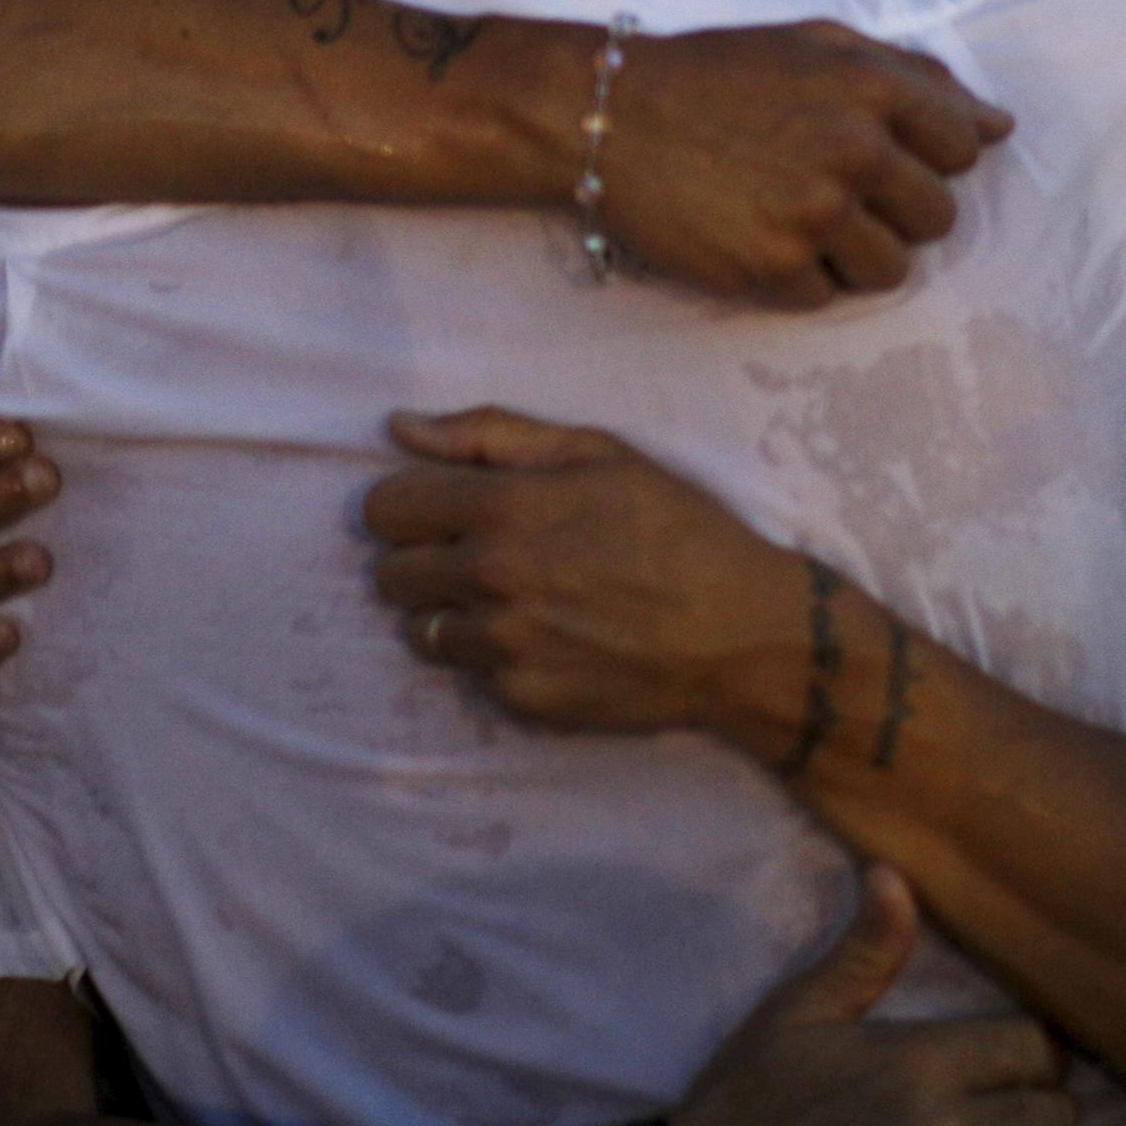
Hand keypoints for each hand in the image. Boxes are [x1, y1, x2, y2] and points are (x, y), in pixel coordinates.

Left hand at [365, 407, 806, 746]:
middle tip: (480, 556)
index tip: (443, 509)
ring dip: (453, 614)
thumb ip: (488, 435)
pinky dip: (496, 658)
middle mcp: (490, 579)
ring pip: (421, 631)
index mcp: (502, 507)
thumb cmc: (677, 528)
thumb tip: (399, 427)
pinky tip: (549, 639)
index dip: (409, 504)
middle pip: (389, 574)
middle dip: (424, 560)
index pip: (384, 508)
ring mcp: (503, 646)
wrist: (741, 632)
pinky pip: (471, 675)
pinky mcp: (522, 699)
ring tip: (515, 601)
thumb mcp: (597, 452)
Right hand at [599, 23, 1014, 308]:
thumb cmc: (715, 76)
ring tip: (794, 218)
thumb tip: (998, 126)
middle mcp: (855, 150)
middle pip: (938, 217)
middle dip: (895, 210)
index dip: (925, 155)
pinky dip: (798, 278)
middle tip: (830, 190)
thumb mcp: (815, 43)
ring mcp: (816, 215)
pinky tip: (755, 236)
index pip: (964, 146)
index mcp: (872, 86)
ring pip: (891, 268)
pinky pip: (827, 297)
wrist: (607, 116)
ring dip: (853, 253)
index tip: (876, 153)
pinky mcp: (775, 271)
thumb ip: (914, 76)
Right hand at [671, 866, 1104, 1125]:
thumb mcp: (796, 1015)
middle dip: (1040, 1104)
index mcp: (919, 1063)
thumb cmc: (747, 1104)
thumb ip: (864, 952)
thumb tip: (894, 873)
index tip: (1018, 1059)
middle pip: (1053, 1110)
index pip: (1034, 1047)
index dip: (1034, 1050)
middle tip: (1015, 1108)